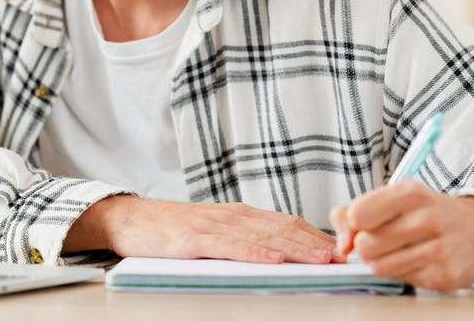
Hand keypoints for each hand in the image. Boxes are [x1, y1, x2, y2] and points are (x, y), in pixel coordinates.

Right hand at [65, 195, 342, 263]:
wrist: (127, 220)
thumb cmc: (172, 230)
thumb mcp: (214, 232)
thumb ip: (245, 239)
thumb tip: (284, 255)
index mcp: (239, 215)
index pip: (286, 222)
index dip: (316, 235)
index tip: (345, 250)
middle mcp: (230, 215)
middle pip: (281, 226)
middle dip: (315, 242)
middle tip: (345, 256)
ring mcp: (211, 225)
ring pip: (260, 235)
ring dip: (294, 246)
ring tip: (320, 258)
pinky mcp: (191, 238)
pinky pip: (228, 245)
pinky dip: (253, 251)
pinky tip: (272, 258)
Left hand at [329, 181, 473, 289]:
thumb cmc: (425, 212)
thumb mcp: (391, 198)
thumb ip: (351, 214)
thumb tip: (341, 245)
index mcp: (409, 193)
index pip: (358, 214)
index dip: (353, 224)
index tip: (363, 224)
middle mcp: (427, 218)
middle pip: (365, 245)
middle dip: (365, 246)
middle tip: (380, 241)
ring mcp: (439, 249)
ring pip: (380, 266)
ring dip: (381, 262)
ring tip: (396, 251)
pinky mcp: (445, 276)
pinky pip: (402, 280)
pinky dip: (402, 273)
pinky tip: (416, 261)